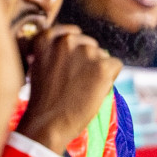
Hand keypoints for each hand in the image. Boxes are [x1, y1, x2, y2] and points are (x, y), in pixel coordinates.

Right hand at [15, 26, 122, 152]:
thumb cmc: (43, 99)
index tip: (69, 66)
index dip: (74, 52)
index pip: (72, 33)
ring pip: (103, 56)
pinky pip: (116, 65)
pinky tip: (94, 91)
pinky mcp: (103, 67)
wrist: (47, 122)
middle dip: (87, 61)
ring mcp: (86, 52)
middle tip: (75, 82)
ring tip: (82, 89)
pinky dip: (110, 78)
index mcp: (46, 38)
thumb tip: (75, 43)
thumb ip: (55, 51)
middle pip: (90, 45)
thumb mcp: (40, 65)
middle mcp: (66, 40)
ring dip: (98, 70)